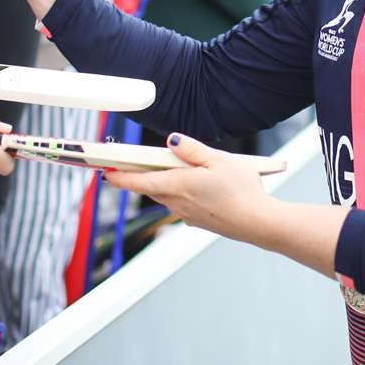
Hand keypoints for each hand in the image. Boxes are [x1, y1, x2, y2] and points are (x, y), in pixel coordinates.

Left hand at [104, 133, 272, 242]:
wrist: (260, 223)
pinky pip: (181, 202)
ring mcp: (187, 214)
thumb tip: (172, 141)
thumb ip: (192, 149)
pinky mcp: (198, 220)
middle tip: (131, 163)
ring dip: (163, 183)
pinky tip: (197, 184)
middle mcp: (177, 203)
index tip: (104, 171)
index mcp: (178, 185)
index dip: (119, 176)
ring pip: (166, 195)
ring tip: (172, 168)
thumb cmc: (242, 191)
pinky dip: (180, 191)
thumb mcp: (218, 160)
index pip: (139, 180)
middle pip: (151, 187)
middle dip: (140, 175)